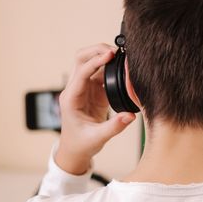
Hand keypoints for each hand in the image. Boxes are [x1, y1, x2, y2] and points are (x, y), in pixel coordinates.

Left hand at [55, 43, 135, 174]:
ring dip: (105, 57)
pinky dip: (112, 68)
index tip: (111, 55)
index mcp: (71, 98)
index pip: (82, 71)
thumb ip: (114, 127)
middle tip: (117, 51)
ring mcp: (84, 89)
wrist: (75, 150)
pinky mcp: (94, 92)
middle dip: (98, 50)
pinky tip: (123, 70)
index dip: (96, 60)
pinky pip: (101, 73)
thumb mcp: (98, 138)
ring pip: (91, 63)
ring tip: (123, 58)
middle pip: (82, 59)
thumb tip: (131, 116)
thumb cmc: (81, 144)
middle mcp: (76, 89)